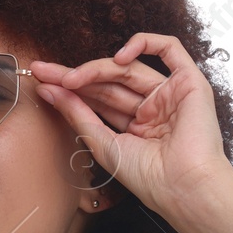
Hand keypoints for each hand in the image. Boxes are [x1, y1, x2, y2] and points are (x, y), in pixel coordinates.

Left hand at [31, 32, 232, 222]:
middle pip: (110, 82)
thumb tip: (50, 90)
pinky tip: (118, 57)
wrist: (183, 187)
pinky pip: (170, 48)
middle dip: (76, 76)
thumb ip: (78, 115)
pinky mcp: (190, 82)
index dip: (70, 90)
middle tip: (45, 72)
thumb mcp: (103, 144)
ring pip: (129, 68)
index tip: (43, 85)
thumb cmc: (149, 178)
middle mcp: (153, 107)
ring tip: (69, 77)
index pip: (99, 99)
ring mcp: (171, 93)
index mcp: (136, 126)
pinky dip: (144, 44)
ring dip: (96, 68)